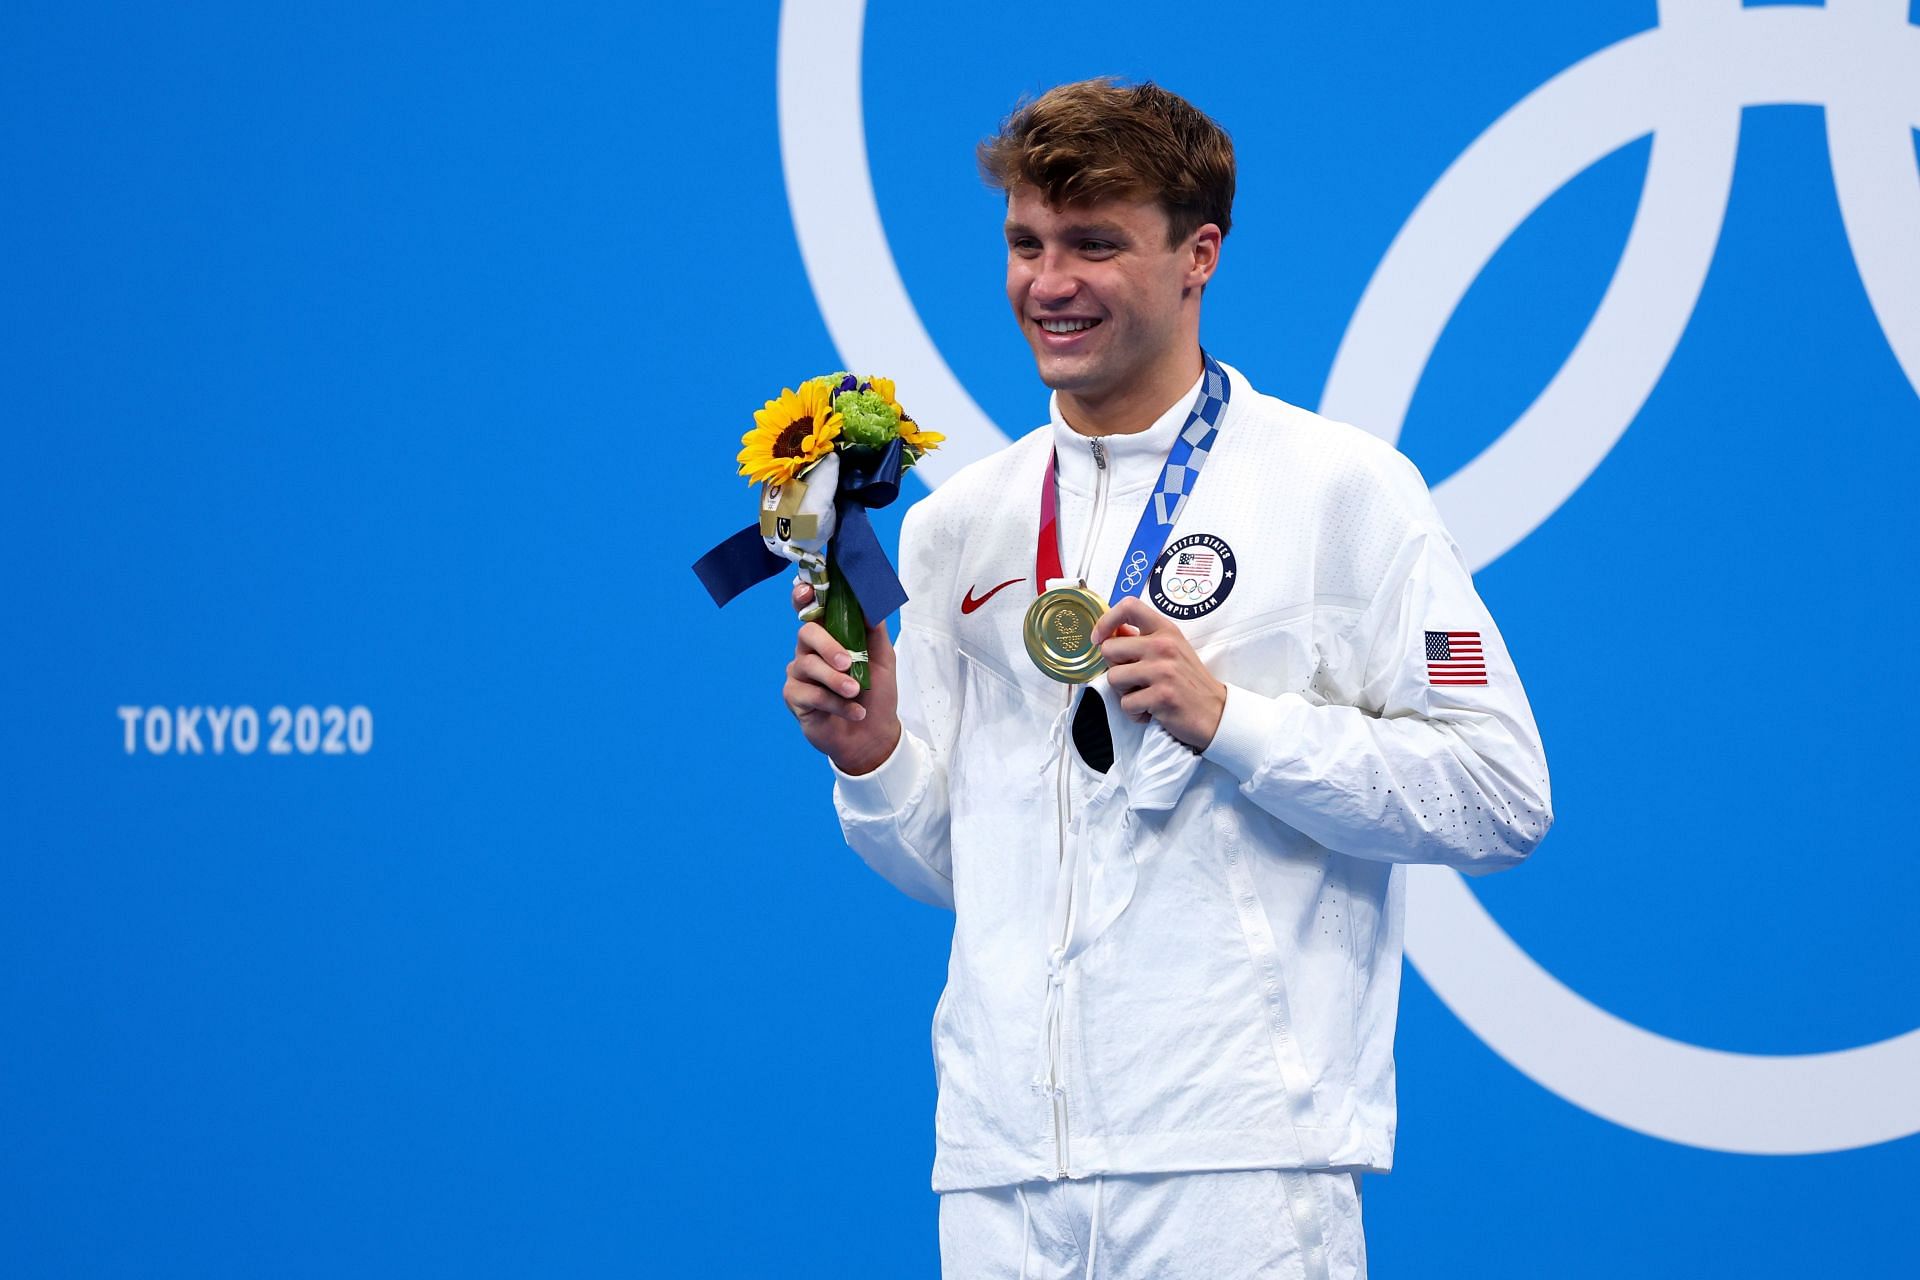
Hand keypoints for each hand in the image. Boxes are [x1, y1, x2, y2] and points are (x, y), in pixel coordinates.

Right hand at [783, 582, 901, 774]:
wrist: (873, 735)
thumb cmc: (876, 694)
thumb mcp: (883, 658)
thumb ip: (874, 628)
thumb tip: (870, 600)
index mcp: (830, 635)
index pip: (811, 609)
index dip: (804, 596)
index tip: (807, 590)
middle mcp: (810, 650)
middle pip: (807, 633)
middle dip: (828, 646)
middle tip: (849, 663)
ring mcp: (799, 673)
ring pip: (808, 665)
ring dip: (836, 680)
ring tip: (856, 692)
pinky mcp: (794, 697)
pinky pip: (809, 693)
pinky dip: (835, 703)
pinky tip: (854, 712)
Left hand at [1090, 596, 1226, 750]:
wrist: (1216, 712)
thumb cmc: (1189, 682)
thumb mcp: (1171, 650)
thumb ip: (1143, 638)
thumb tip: (1110, 630)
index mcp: (1165, 630)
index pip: (1129, 606)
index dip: (1106, 621)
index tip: (1100, 638)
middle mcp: (1164, 646)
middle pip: (1109, 649)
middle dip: (1115, 667)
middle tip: (1134, 678)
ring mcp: (1163, 670)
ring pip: (1113, 678)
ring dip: (1124, 692)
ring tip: (1145, 695)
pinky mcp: (1161, 696)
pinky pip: (1126, 704)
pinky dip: (1135, 713)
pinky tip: (1152, 710)